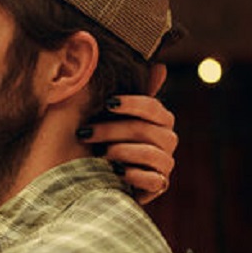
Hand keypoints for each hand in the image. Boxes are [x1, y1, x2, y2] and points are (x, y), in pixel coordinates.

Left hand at [78, 64, 176, 203]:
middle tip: (84, 133)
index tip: (107, 103)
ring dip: (122, 152)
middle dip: (113, 130)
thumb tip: (161, 66)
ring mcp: (164, 164)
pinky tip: (115, 173)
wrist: (84, 179)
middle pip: (148, 131)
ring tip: (100, 155)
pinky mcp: (158, 186)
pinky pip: (155, 181)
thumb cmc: (95, 140)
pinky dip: (134, 175)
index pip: (153, 107)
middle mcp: (167, 140)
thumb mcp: (104, 115)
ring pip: (154, 154)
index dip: (132, 103)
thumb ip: (127, 92)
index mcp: (158, 119)